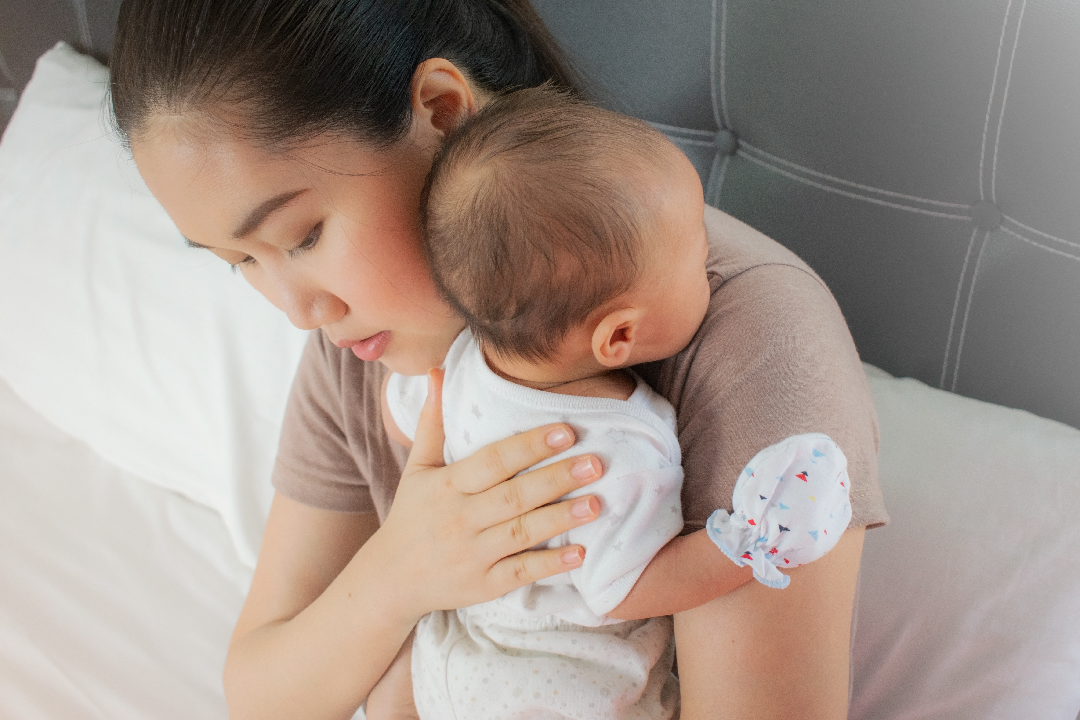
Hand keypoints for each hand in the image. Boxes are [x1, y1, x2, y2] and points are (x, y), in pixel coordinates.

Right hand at [365, 369, 602, 621]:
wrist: (391, 578)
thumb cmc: (412, 515)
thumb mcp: (418, 468)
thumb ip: (433, 422)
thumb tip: (437, 371)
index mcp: (448, 485)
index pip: (493, 461)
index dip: (530, 446)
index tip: (566, 432)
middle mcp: (461, 518)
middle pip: (514, 496)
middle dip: (556, 478)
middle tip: (595, 463)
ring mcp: (473, 554)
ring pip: (522, 533)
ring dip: (561, 518)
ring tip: (597, 503)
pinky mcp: (484, 585)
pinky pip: (521, 572)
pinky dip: (550, 564)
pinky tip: (579, 553)